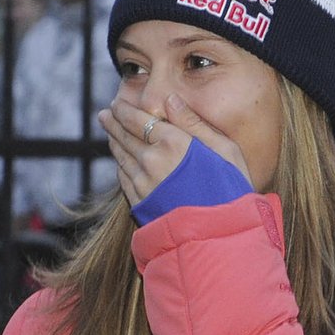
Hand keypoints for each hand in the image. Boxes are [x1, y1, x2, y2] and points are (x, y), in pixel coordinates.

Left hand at [98, 92, 251, 206]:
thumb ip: (194, 123)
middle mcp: (152, 160)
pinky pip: (124, 179)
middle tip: (104, 116)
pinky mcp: (139, 204)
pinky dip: (120, 166)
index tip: (116, 104)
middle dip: (113, 124)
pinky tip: (121, 162)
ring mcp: (143, 184)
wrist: (219, 235)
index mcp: (173, 142)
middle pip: (125, 137)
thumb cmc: (230, 190)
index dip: (124, 111)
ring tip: (110, 135)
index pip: (138, 120)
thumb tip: (170, 99)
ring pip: (121, 158)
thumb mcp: (224, 150)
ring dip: (114, 144)